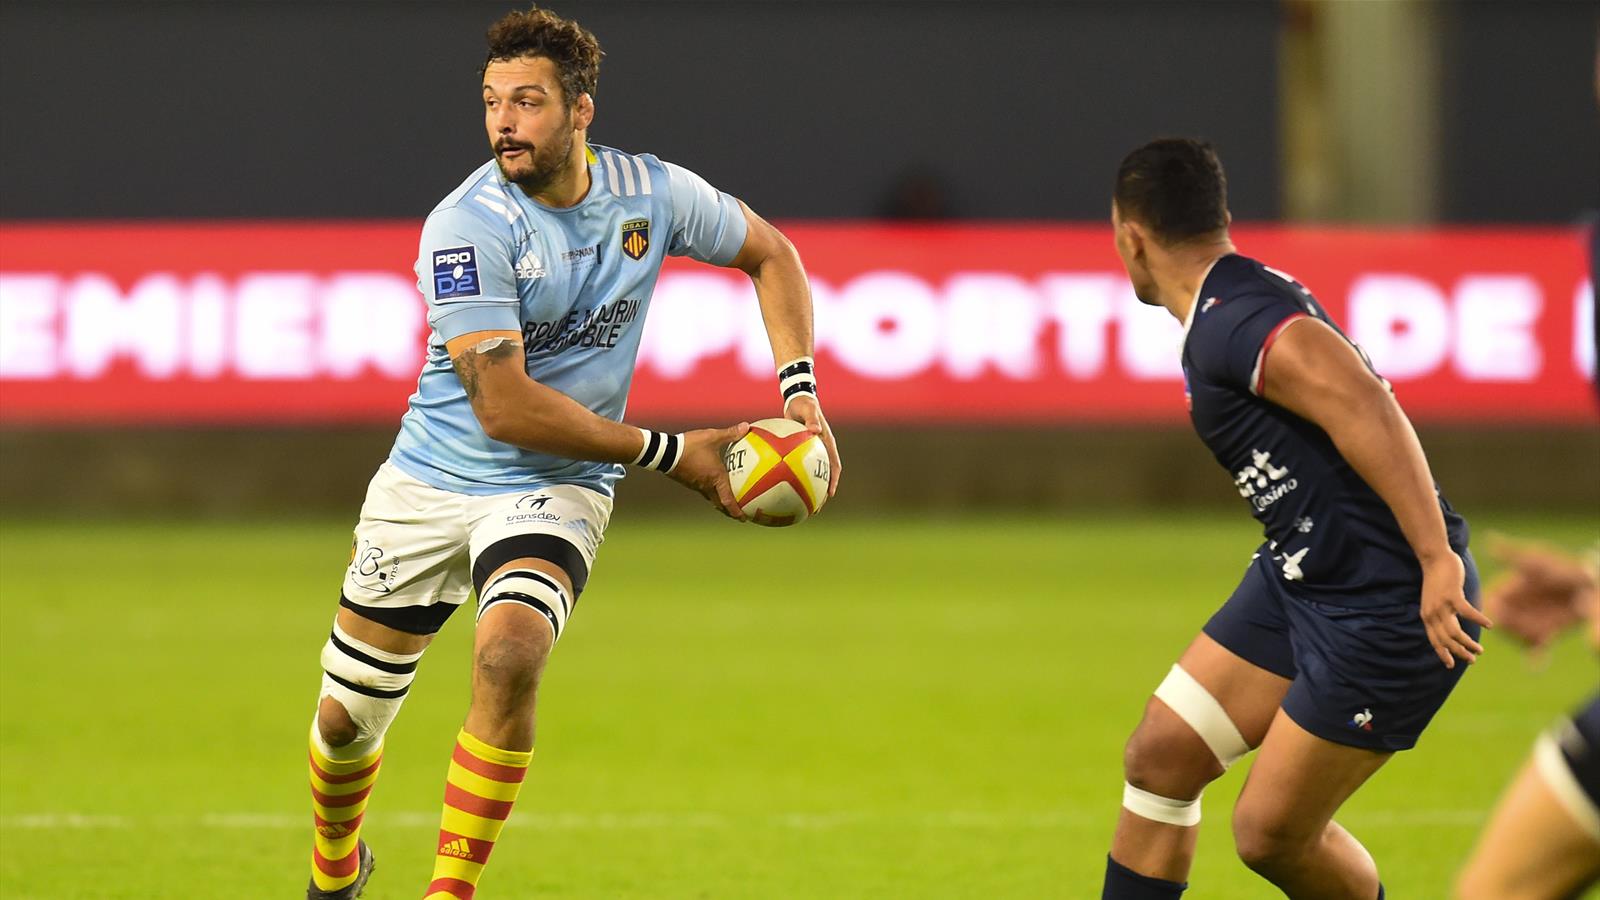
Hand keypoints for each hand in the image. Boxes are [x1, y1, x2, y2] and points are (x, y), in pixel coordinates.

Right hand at [667, 422, 750, 519]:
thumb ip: (730, 433)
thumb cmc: (691, 446)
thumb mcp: (712, 437)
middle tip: (739, 515)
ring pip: (711, 498)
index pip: (728, 500)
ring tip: (728, 503)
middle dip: (730, 511)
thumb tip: (746, 426)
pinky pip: (703, 491)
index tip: (744, 518)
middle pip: (720, 504)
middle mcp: (707, 485)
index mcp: (716, 478)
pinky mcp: (689, 482)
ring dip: (721, 503)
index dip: (736, 511)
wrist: (665, 453)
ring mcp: (696, 485)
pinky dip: (712, 493)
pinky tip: (713, 485)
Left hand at [785, 394, 840, 497]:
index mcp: (827, 444)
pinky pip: (796, 469)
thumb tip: (815, 430)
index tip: (830, 494)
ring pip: (810, 476)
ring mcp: (811, 454)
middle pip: (824, 478)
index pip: (834, 466)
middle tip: (815, 509)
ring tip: (799, 506)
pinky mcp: (800, 453)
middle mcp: (821, 451)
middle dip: (821, 494)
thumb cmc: (804, 404)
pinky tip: (779, 488)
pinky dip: (791, 479)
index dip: (833, 481)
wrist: (798, 400)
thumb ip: (812, 419)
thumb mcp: (809, 410)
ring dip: (807, 491)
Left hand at [1419, 552, 1491, 668]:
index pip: (1434, 640)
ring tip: (1480, 650)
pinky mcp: (1452, 595)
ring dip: (1468, 643)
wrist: (1434, 558)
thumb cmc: (1437, 579)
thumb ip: (1441, 614)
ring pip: (1455, 633)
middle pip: (1446, 640)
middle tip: (1473, 659)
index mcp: (1427, 616)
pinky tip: (1489, 625)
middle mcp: (1432, 613)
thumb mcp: (1434, 601)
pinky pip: (1467, 613)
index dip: (1442, 653)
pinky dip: (1479, 620)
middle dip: (1460, 653)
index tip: (1451, 665)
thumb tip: (1450, 628)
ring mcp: (1441, 605)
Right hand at [1482, 532, 1592, 650]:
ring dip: (1526, 638)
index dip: (1494, 611)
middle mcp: (1517, 609)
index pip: (1492, 605)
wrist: (1589, 582)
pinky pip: (1537, 650)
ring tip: (1542, 634)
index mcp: (1508, 592)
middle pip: (1503, 626)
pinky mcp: (1548, 633)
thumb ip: (1510, 553)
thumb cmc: (1560, 566)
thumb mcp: (1534, 560)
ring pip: (1520, 638)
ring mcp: (1532, 622)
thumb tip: (1488, 539)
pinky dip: (1534, 658)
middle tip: (1524, 626)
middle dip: (1511, 628)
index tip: (1500, 612)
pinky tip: (1535, 665)